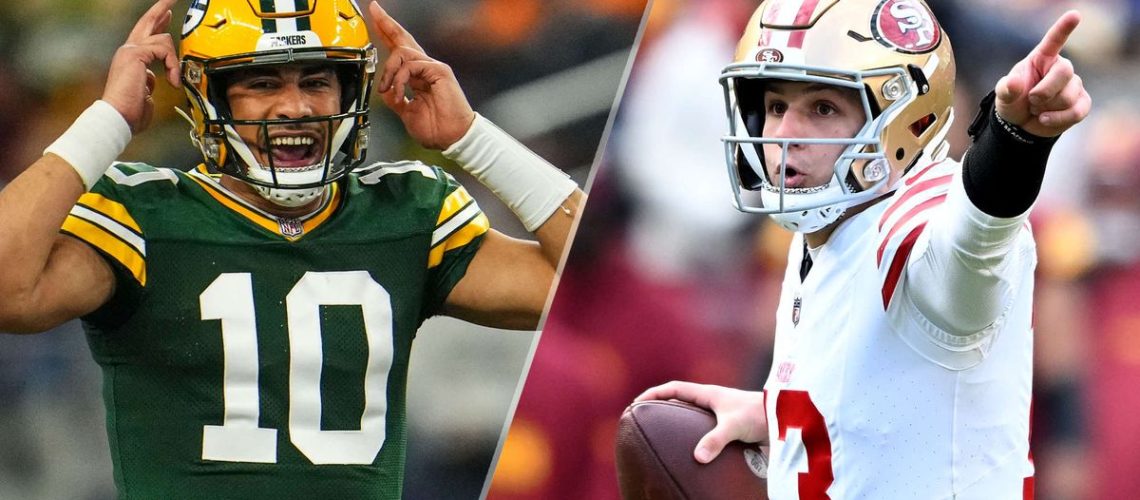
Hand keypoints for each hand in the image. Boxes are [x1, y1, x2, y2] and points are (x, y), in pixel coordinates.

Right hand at [101, 0, 180, 133]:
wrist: (117, 117)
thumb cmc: (130, 112)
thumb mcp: (146, 92)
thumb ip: (151, 81)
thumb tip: (160, 78)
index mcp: (131, 59)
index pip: (145, 35)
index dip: (158, 22)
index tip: (167, 14)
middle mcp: (128, 50)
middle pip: (148, 21)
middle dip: (162, 8)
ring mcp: (130, 50)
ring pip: (163, 39)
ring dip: (174, 62)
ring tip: (173, 81)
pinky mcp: (135, 53)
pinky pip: (164, 50)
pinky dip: (172, 65)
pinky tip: (171, 81)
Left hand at [369, 1, 474, 149]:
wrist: (453, 138)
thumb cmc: (437, 129)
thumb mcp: (406, 112)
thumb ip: (395, 98)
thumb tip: (385, 90)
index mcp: (418, 77)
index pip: (399, 51)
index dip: (387, 35)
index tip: (375, 20)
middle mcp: (425, 69)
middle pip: (404, 39)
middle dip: (387, 23)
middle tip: (375, 9)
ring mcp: (433, 68)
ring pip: (402, 53)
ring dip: (389, 71)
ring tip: (387, 89)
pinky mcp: (439, 71)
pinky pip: (411, 65)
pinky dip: (400, 79)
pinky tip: (400, 93)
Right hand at [635, 381, 767, 463]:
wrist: (786, 417)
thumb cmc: (759, 415)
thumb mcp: (734, 426)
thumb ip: (715, 440)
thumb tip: (697, 458)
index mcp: (708, 394)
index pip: (674, 389)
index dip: (654, 394)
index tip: (637, 403)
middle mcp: (713, 402)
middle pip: (680, 401)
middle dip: (661, 408)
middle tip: (644, 420)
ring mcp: (721, 414)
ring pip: (692, 416)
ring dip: (677, 423)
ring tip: (662, 438)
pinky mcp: (730, 427)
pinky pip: (706, 431)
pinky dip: (695, 438)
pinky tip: (693, 454)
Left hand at [994, 10, 1090, 137]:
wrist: (1021, 126)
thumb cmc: (1014, 102)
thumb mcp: (1004, 96)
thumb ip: (1006, 88)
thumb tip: (1014, 83)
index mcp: (1042, 59)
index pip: (1054, 40)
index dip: (1064, 28)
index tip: (1074, 14)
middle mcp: (1060, 68)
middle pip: (1064, 72)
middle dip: (1044, 91)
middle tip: (1031, 100)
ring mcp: (1074, 85)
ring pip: (1068, 96)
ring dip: (1047, 108)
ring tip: (1037, 109)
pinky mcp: (1082, 103)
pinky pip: (1076, 111)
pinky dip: (1056, 119)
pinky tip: (1044, 119)